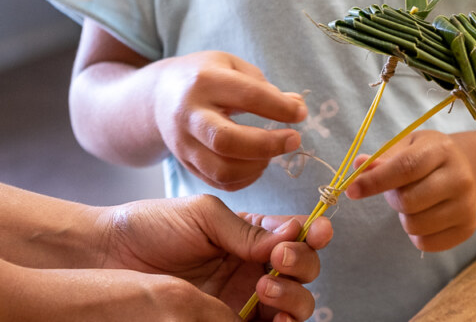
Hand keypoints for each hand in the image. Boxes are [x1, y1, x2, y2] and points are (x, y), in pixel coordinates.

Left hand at [98, 194, 332, 320]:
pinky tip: (272, 314)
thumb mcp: (203, 214)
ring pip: (296, 302)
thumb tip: (291, 237)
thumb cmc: (152, 226)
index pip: (297, 236)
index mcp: (252, 234)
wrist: (107, 257)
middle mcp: (254, 266)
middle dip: (302, 264)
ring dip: (294, 295)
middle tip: (278, 260)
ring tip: (266, 286)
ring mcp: (244, 298)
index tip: (317, 232)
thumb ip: (246, 229)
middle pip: (304, 270)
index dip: (314, 233)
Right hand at [152, 51, 307, 189]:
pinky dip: (246, 179)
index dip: (280, 108)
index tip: (300, 113)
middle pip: (228, 141)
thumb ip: (264, 86)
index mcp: (205, 81)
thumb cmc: (205, 77)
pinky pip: (219, 182)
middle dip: (269, 144)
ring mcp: (183, 143)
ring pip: (222, 169)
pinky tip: (258, 164)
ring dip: (257, 166)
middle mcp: (189, 115)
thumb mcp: (232, 66)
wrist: (158, 97)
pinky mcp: (185, 164)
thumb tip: (296, 107)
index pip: (248, 97)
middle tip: (295, 139)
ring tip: (272, 153)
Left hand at [345, 130, 475, 251]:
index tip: (351, 191)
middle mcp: (460, 177)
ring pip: (415, 225)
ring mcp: (467, 205)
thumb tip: (358, 165)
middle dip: (392, 199)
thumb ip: (383, 157)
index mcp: (442, 150)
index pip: (405, 167)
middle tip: (396, 191)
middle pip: (408, 201)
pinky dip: (416, 235)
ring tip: (414, 203)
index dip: (375, 181)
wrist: (467, 170)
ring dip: (404, 217)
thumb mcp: (407, 146)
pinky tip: (425, 216)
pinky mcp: (468, 228)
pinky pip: (426, 243)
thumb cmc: (428, 156)